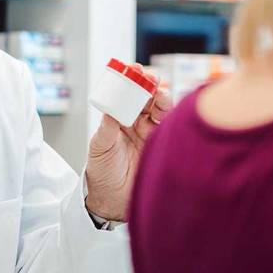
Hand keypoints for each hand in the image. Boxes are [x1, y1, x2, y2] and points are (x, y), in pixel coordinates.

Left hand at [86, 66, 173, 221]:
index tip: (133, 70)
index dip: (132, 82)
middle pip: (148, 98)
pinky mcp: (164, 146)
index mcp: (120, 119)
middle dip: (150, 85)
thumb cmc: (102, 173)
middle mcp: (138, 123)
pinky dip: (173, 117)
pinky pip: (171, 128)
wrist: (112, 201)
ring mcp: (152, 134)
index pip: (128, 95)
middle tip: (150, 77)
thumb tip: (111, 110)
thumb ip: (107, 129)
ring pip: (162, 110)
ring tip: (160, 93)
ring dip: (162, 99)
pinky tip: (171, 110)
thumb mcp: (99, 148)